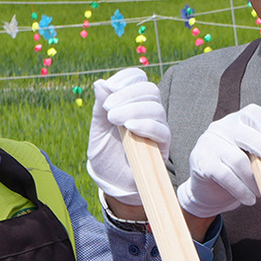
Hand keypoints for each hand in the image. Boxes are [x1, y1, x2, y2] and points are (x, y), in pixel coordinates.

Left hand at [85, 68, 167, 212]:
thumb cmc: (106, 153)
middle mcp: (148, 112)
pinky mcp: (163, 146)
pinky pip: (162, 130)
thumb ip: (100, 106)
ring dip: (133, 109)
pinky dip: (145, 125)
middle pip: (150, 90)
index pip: (139, 79)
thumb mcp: (97, 128)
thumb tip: (100, 82)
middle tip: (108, 108)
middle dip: (127, 95)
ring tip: (114, 120)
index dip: (126, 78)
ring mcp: (157, 128)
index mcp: (132, 102)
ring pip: (156, 108)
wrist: (112, 181)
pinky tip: (130, 128)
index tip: (109, 87)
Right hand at [178, 105, 260, 218]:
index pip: (254, 114)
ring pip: (238, 160)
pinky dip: (240, 189)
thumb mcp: (257, 153)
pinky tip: (249, 199)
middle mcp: (220, 126)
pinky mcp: (201, 161)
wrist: (209, 191)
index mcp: (236, 120)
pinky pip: (225, 176)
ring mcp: (208, 142)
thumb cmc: (236, 169)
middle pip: (248, 136)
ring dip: (255, 180)